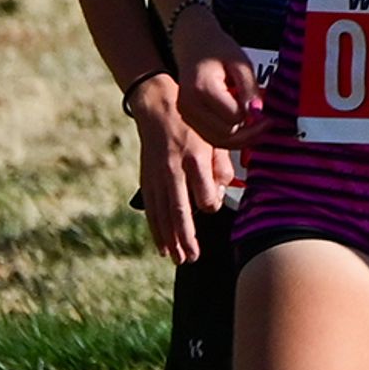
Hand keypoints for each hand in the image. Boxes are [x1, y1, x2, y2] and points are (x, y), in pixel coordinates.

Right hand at [132, 88, 236, 265]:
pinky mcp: (147, 180)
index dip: (211, 203)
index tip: (212, 206)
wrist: (159, 110)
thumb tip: (220, 196)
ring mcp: (157, 176)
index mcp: (195, 158)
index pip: (204, 193)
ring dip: (170, 239)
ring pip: (163, 214)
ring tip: (179, 259)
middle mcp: (173, 169)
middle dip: (186, 237)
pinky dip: (156, 230)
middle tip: (192, 258)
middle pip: (179, 209)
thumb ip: (221, 168)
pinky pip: (152, 210)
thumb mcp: (215, 140)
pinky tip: (162, 246)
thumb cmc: (193, 127)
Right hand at [170, 15, 264, 150]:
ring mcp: (186, 114)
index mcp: (202, 88)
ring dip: (242, 139)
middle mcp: (189, 105)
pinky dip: (230, 137)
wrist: (193, 44)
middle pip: (226, 134)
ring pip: (219, 140)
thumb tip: (258, 113)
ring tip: (259, 128)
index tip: (269, 114)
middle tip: (268, 124)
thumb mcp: (241, 63)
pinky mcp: (188, 119)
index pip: (234, 117)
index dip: (254, 118)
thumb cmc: (218, 50)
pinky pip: (212, 138)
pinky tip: (244, 127)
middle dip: (250, 132)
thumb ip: (249, 88)